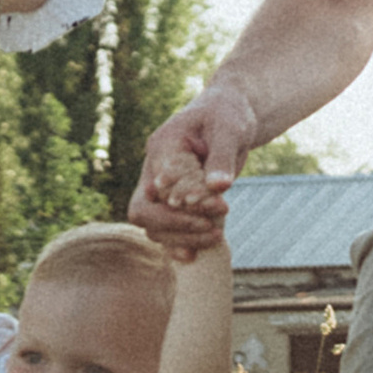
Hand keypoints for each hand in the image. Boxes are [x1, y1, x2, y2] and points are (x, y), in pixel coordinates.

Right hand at [129, 81, 257, 254]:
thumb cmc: (227, 116)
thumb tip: (219, 187)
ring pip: (152, 225)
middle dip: (176, 226)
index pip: (159, 185)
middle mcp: (154, 170)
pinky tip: (194, 256)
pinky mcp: (171, 202)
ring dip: (180, 237)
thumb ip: (222, 157)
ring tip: (216, 237)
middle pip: (143, 211)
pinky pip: (163, 230)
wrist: (227, 117)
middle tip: (214, 231)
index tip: (221, 207)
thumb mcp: (230, 129)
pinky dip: (177, 244)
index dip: (183, 204)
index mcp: (162, 147)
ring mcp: (159, 188)